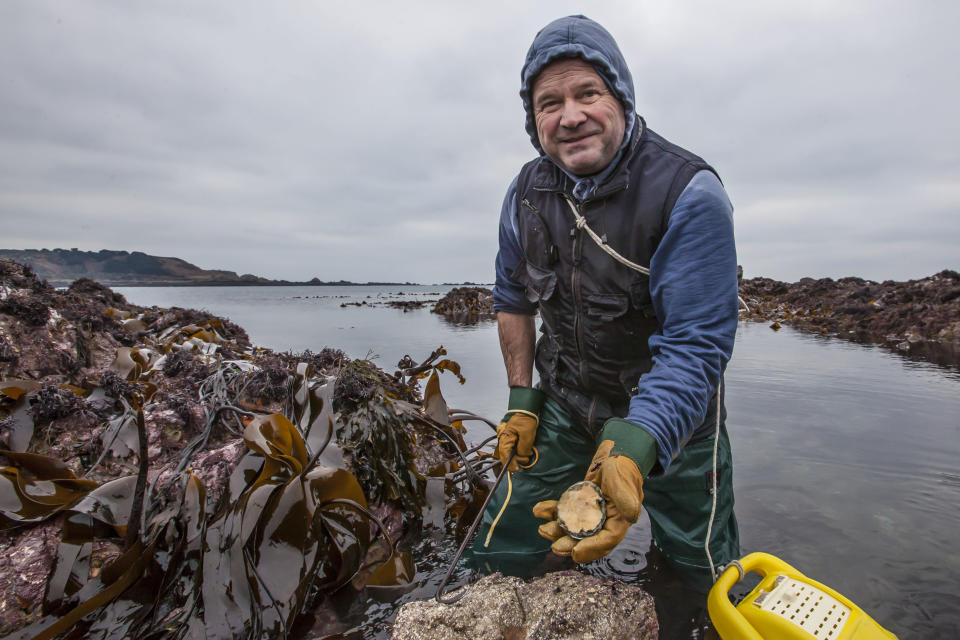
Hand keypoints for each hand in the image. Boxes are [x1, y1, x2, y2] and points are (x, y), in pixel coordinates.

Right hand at [493, 387, 544, 471]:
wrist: (526, 403)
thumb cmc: (526, 417)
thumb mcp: (527, 434)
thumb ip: (523, 448)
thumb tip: (522, 456)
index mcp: (505, 437)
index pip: (505, 455)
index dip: (510, 464)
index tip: (516, 469)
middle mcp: (503, 435)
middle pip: (506, 453)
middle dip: (515, 458)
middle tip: (525, 459)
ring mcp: (506, 433)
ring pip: (509, 448)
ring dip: (517, 453)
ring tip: (526, 452)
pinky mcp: (510, 431)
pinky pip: (512, 442)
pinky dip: (517, 447)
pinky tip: (523, 447)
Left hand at [533, 440, 643, 563]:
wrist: (614, 454)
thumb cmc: (621, 467)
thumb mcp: (623, 480)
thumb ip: (626, 498)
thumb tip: (631, 517)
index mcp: (619, 520)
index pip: (606, 539)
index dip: (592, 548)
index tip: (576, 552)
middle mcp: (604, 520)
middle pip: (587, 538)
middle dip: (570, 544)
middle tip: (555, 547)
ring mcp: (590, 513)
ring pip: (573, 527)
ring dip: (558, 530)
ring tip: (542, 529)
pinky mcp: (579, 504)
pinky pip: (565, 510)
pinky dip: (552, 512)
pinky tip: (539, 510)